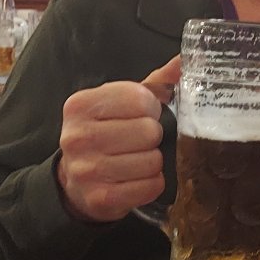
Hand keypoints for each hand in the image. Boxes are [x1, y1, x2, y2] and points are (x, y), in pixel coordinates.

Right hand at [55, 56, 180, 221]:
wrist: (75, 181)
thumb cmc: (106, 134)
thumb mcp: (120, 104)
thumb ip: (154, 83)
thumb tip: (184, 61)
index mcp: (80, 105)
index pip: (139, 99)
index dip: (152, 107)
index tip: (145, 114)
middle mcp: (77, 136)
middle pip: (148, 131)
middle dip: (154, 136)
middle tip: (142, 141)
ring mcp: (87, 170)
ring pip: (152, 161)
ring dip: (154, 161)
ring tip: (138, 159)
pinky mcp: (101, 198)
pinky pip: (151, 186)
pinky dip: (152, 183)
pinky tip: (138, 178)